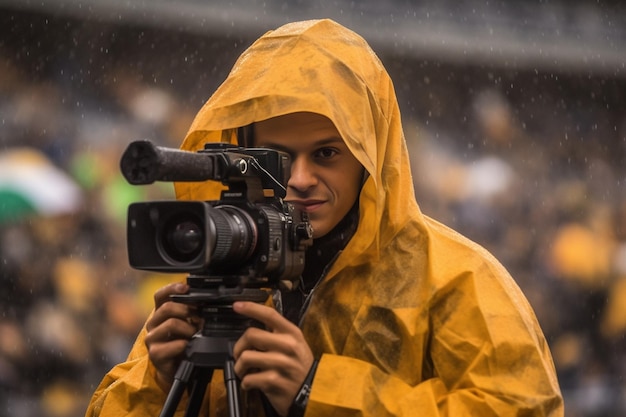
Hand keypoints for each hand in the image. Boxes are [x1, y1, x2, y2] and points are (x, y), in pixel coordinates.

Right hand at [145, 282, 199, 390]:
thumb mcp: (188, 324)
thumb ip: (191, 312)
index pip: (160, 295)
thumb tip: (204, 301)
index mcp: (161, 314)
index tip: (186, 288)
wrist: (177, 370)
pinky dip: (185, 344)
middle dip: (187, 310)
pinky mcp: (155, 354)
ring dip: (188, 328)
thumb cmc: (183, 344)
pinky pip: (174, 344)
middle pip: (167, 307)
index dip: (172, 288)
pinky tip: (188, 346)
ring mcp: (152, 339)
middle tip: (200, 318)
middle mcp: (153, 324)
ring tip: (195, 335)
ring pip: (171, 323)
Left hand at [233, 301, 313, 416]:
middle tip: (240, 354)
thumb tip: (254, 323)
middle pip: (251, 334)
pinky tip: (252, 382)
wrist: (314, 392)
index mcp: (292, 334)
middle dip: (239, 346)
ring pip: (246, 357)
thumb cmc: (300, 367)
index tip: (237, 305)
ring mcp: (281, 364)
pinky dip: (245, 382)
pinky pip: (248, 378)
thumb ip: (278, 333)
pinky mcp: (274, 382)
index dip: (251, 308)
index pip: (270, 315)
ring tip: (245, 371)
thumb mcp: (296, 344)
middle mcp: (287, 346)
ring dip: (239, 367)